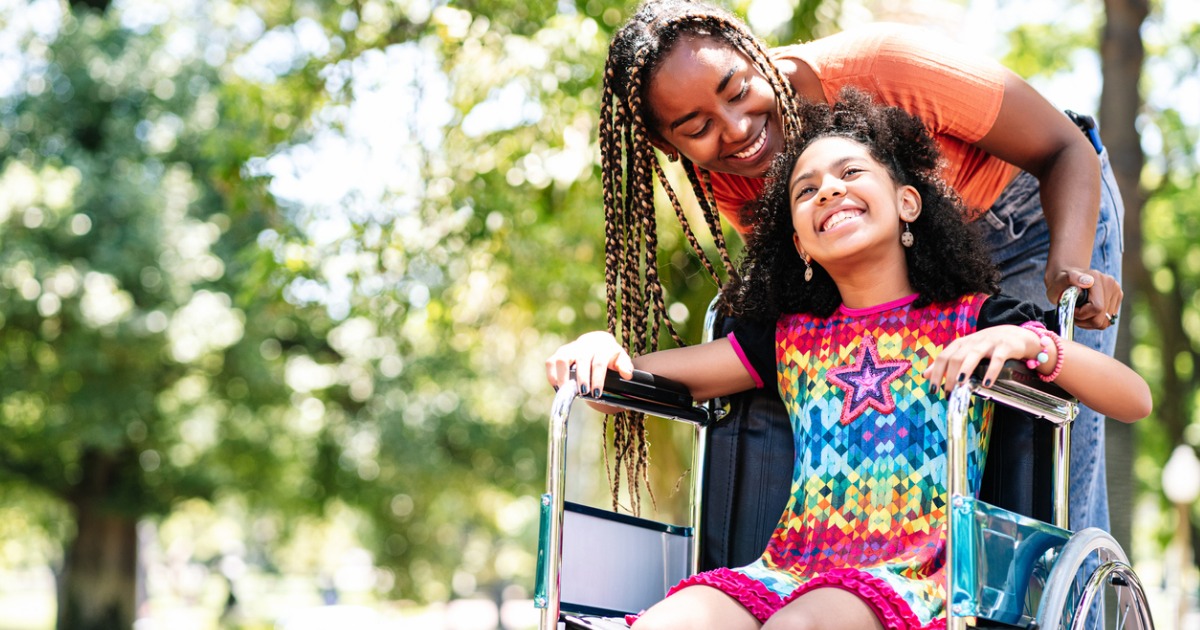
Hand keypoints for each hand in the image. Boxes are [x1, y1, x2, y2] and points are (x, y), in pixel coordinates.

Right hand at [545, 331, 633, 396]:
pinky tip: (557, 387)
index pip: (599, 362)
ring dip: (563, 376)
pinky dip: (551, 375)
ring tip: (566, 392)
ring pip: (562, 358)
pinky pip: (551, 361)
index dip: (597, 378)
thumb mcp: (621, 360)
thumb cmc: (610, 357)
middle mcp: (585, 344)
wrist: (598, 344)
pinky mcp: (560, 352)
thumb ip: (624, 366)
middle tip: (583, 393)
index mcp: (603, 346)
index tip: (596, 393)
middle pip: (581, 360)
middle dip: (582, 378)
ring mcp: (571, 347)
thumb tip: (627, 374)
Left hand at [923, 325, 1039, 392]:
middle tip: (948, 393)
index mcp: (961, 344)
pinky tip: (987, 384)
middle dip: (949, 376)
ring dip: (965, 370)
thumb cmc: (987, 346)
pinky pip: (997, 359)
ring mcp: (989, 343)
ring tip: (960, 384)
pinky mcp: (1005, 347)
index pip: (943, 357)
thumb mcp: (965, 352)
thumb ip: (946, 362)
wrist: (1016, 335)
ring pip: (973, 355)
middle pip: (956, 357)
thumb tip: (925, 375)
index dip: (936, 372)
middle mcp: (973, 342)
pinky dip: (991, 372)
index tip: (933, 389)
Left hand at [1046, 268, 1122, 329]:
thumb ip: (1070, 279)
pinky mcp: (1117, 298)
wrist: (1067, 278)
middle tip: (1074, 312)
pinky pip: (1108, 320)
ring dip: (1090, 322)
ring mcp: (1116, 291)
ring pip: (1106, 322)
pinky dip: (1095, 320)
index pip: (1097, 308)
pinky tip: (1087, 313)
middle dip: (1085, 320)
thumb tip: (1087, 282)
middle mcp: (1111, 284)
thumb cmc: (1060, 282)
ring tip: (1079, 312)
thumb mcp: (1059, 281)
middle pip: (1103, 318)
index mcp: (1097, 278)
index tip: (1072, 309)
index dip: (1082, 314)